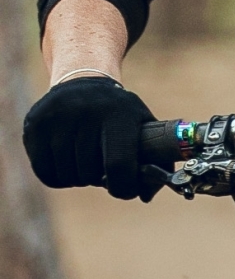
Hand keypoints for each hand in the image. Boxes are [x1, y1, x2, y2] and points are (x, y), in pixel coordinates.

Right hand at [23, 75, 156, 199]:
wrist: (84, 82)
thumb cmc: (120, 114)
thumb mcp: (144, 126)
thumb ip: (156, 160)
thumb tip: (146, 196)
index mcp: (119, 114)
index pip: (119, 164)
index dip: (123, 186)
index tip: (124, 190)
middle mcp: (85, 111)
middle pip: (90, 172)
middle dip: (100, 180)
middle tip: (103, 170)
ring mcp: (56, 117)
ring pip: (67, 175)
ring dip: (79, 179)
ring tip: (87, 164)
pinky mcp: (34, 124)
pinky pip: (44, 172)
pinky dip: (58, 178)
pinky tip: (68, 165)